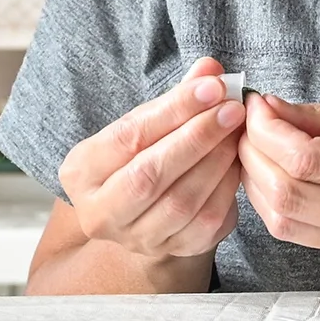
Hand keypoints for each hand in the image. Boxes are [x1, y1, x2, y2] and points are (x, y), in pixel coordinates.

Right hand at [55, 56, 246, 259]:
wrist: (147, 215)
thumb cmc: (144, 158)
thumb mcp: (147, 126)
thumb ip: (175, 98)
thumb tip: (210, 68)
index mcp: (80, 171)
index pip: (129, 136)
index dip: (174, 110)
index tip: (213, 86)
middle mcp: (100, 212)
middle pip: (150, 174)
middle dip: (197, 136)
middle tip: (232, 109)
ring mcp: (135, 239)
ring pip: (180, 201)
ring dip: (216, 161)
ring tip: (238, 132)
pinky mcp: (172, 252)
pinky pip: (205, 222)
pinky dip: (227, 188)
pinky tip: (239, 162)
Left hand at [237, 94, 319, 258]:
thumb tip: (272, 109)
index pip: (309, 160)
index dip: (269, 132)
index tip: (258, 105)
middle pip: (290, 193)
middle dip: (254, 154)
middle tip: (248, 125)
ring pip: (285, 221)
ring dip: (256, 182)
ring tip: (255, 148)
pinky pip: (299, 234)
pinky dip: (272, 204)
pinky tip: (271, 175)